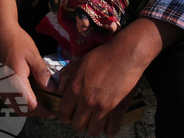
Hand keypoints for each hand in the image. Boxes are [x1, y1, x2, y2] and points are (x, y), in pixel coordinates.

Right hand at [0, 0, 55, 117]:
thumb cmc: (16, 41)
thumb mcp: (33, 55)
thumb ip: (42, 74)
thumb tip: (51, 89)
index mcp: (15, 81)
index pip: (29, 105)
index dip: (42, 111)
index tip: (51, 113)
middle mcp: (4, 87)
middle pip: (20, 109)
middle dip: (34, 112)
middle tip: (47, 109)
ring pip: (12, 105)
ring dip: (25, 108)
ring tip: (39, 102)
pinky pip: (7, 98)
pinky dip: (17, 101)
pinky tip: (27, 94)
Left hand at [56, 18, 183, 136]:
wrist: (125, 54)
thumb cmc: (102, 56)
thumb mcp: (78, 62)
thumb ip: (65, 76)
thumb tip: (58, 89)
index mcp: (75, 90)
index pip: (64, 114)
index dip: (66, 116)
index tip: (71, 114)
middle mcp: (87, 102)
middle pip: (77, 126)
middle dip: (79, 122)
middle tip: (84, 115)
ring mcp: (103, 108)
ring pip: (93, 132)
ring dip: (94, 127)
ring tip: (96, 119)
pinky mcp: (118, 111)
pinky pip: (111, 132)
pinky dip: (109, 129)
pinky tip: (109, 121)